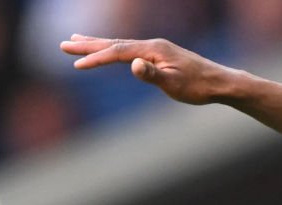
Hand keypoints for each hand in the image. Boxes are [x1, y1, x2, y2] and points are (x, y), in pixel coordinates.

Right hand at [59, 34, 240, 104]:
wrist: (218, 82)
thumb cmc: (197, 87)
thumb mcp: (173, 84)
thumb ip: (151, 75)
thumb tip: (132, 65)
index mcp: (152, 50)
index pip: (117, 52)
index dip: (96, 58)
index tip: (76, 65)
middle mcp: (151, 45)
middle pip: (113, 43)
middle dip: (87, 44)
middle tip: (63, 44)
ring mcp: (154, 48)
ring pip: (119, 44)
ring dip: (96, 43)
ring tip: (77, 40)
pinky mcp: (158, 55)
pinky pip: (128, 49)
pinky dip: (113, 49)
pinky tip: (108, 51)